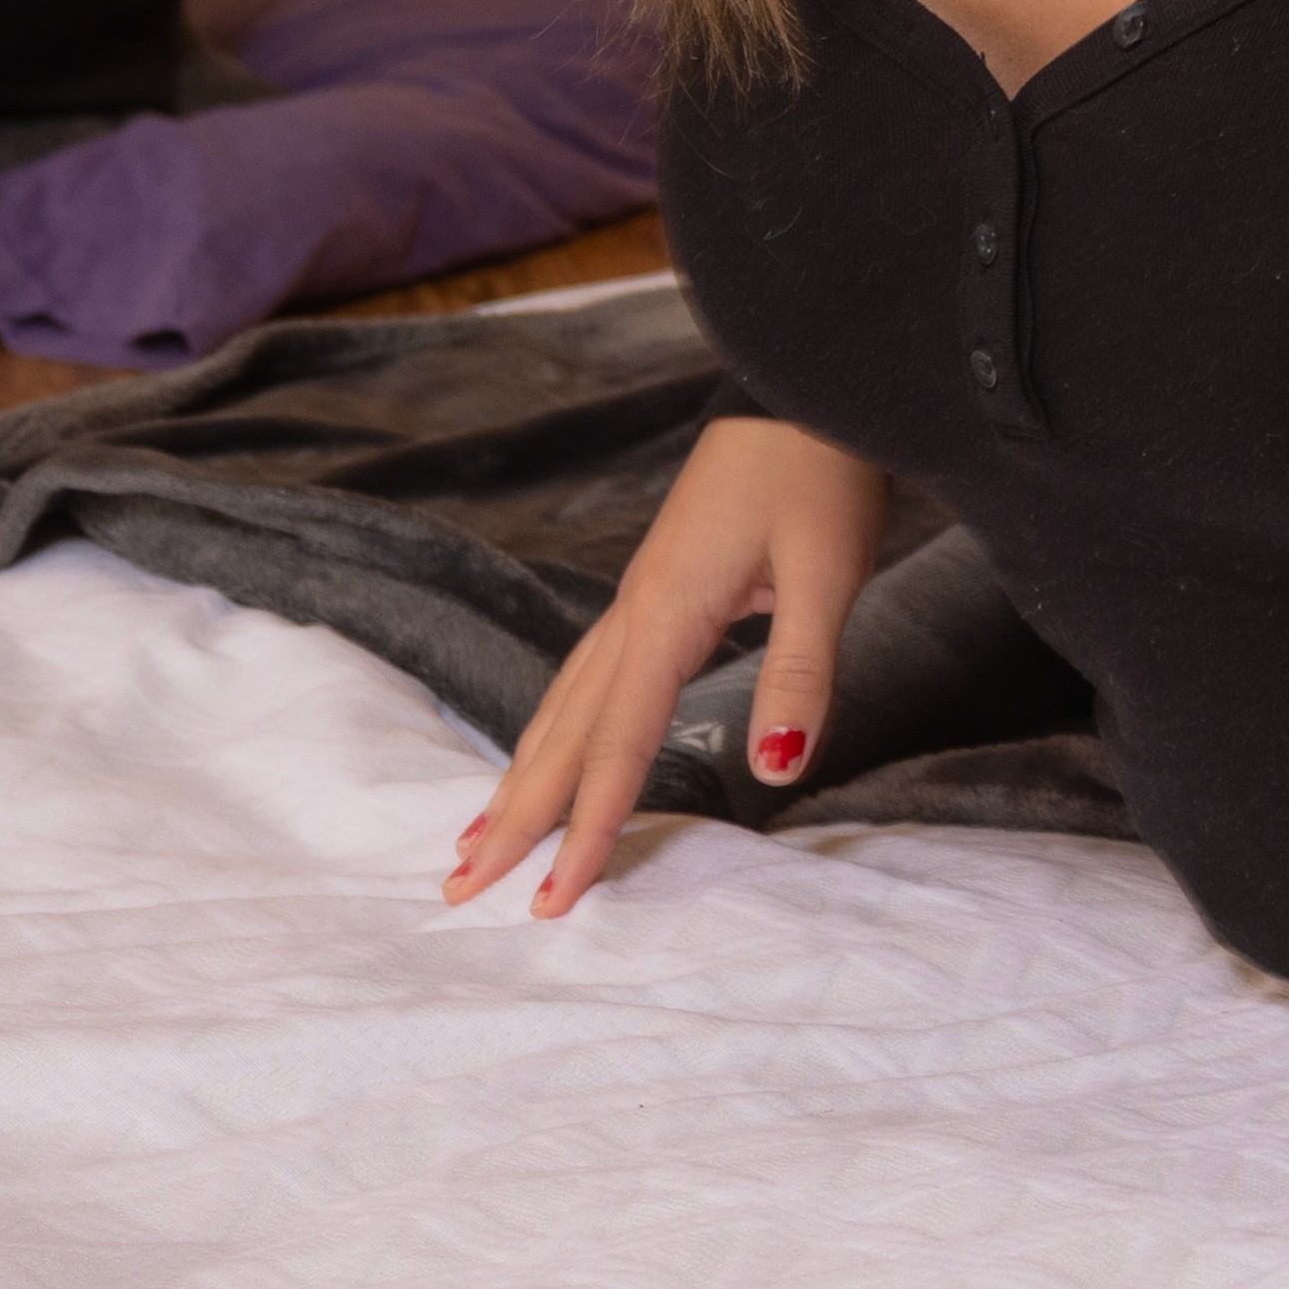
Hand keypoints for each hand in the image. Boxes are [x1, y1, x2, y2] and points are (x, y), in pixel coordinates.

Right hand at [444, 416, 884, 920]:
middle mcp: (634, 613)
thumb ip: (801, 674)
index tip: (551, 902)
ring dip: (522, 775)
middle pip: (562, 734)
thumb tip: (778, 769)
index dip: (589, 829)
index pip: (617, 747)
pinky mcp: (657, 588)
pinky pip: (586, 678)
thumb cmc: (821, 474)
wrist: (805, 386)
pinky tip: (547, 748)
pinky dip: (556, 728)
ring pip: (563, 705)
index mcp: (665, 616)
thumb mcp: (827, 573)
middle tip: (461, 888)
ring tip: (476, 835)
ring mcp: (639, 599)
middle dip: (516, 817)